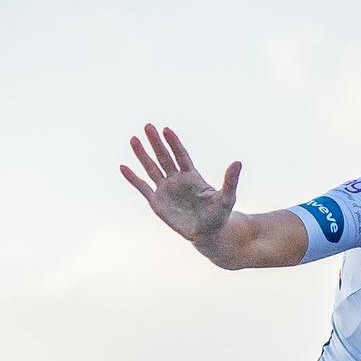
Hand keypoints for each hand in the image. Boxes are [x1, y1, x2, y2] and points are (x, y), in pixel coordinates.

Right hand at [119, 124, 241, 248]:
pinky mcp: (157, 203)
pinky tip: (123, 166)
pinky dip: (132, 178)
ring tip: (133, 139)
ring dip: (142, 154)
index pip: (181, 155)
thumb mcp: (227, 198)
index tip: (167, 130)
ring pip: (151, 168)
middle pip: (164, 157)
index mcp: (192, 176)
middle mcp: (177, 179)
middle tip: (147, 126)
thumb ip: (230, 180)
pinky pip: (142, 187)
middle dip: (156, 142)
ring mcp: (165, 190)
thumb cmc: (219, 215)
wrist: (208, 235)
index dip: (174, 143)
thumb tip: (238, 162)